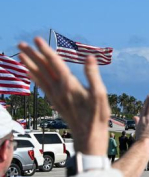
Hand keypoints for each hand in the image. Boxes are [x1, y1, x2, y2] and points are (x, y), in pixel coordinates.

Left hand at [18, 38, 109, 155]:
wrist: (88, 137)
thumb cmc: (96, 116)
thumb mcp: (100, 95)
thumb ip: (93, 75)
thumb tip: (90, 57)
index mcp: (70, 85)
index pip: (55, 64)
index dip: (46, 51)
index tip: (37, 39)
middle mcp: (59, 90)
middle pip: (43, 69)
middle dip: (32, 55)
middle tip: (22, 44)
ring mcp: (55, 97)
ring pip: (39, 77)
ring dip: (29, 65)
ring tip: (21, 54)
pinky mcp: (55, 103)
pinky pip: (41, 86)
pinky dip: (33, 77)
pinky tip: (30, 73)